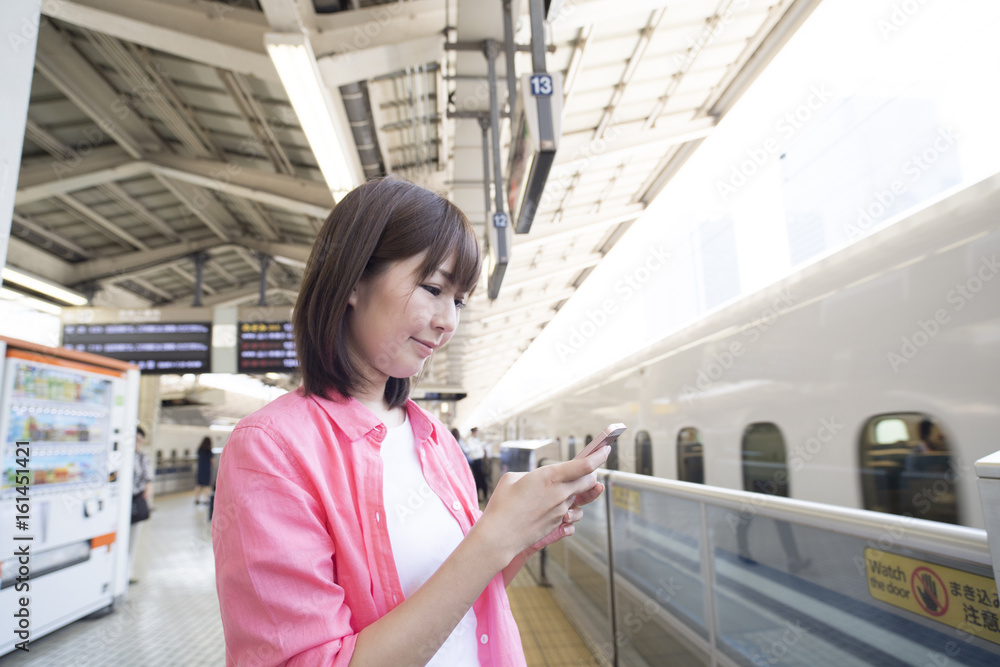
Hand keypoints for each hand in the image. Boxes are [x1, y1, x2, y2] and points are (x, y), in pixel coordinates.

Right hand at [473, 445, 610, 566]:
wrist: (500, 535)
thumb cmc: (502, 504)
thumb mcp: (513, 478)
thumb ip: (533, 476)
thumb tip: (541, 480)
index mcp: (549, 477)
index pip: (584, 465)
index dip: (599, 455)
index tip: (606, 449)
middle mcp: (560, 493)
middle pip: (589, 481)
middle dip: (592, 474)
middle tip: (589, 469)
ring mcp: (560, 510)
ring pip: (581, 499)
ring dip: (580, 493)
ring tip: (570, 490)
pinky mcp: (557, 524)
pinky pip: (571, 514)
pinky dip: (568, 508)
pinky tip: (557, 508)